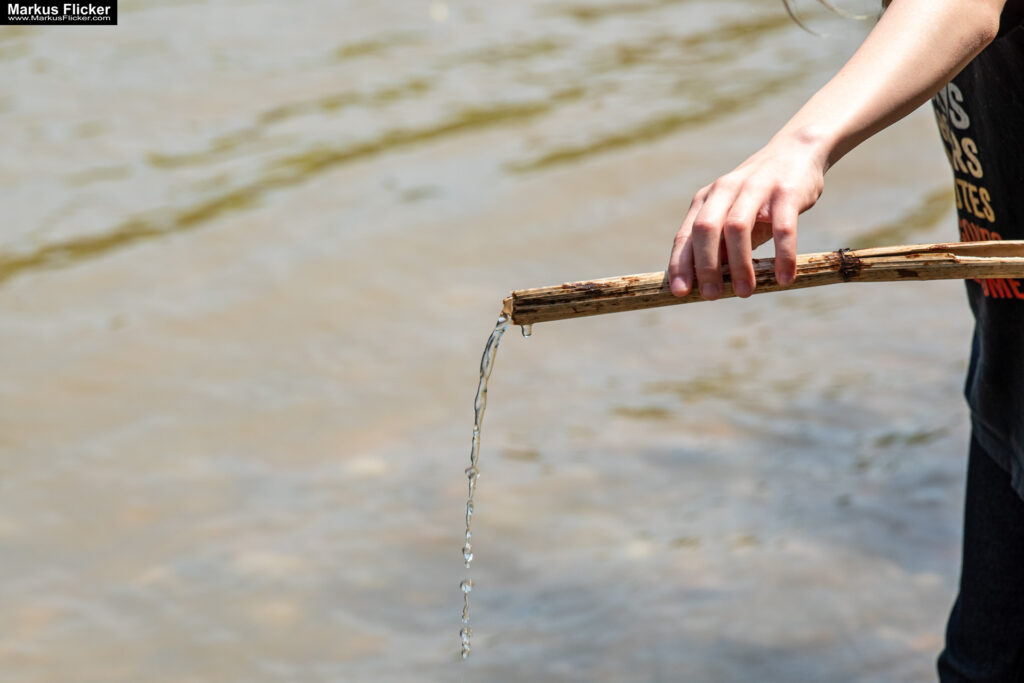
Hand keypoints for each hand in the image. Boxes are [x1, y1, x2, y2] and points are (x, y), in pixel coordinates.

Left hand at [667, 136, 826, 299]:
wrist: (796, 151)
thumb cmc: (758, 197)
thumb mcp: (732, 217)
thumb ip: (720, 245)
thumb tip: (707, 284)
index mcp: (706, 200)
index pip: (686, 235)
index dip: (680, 264)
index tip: (680, 292)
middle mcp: (725, 191)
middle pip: (706, 229)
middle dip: (705, 266)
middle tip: (712, 296)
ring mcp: (755, 188)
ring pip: (738, 228)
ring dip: (740, 265)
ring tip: (744, 293)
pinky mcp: (786, 191)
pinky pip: (783, 228)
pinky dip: (783, 255)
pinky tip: (784, 279)